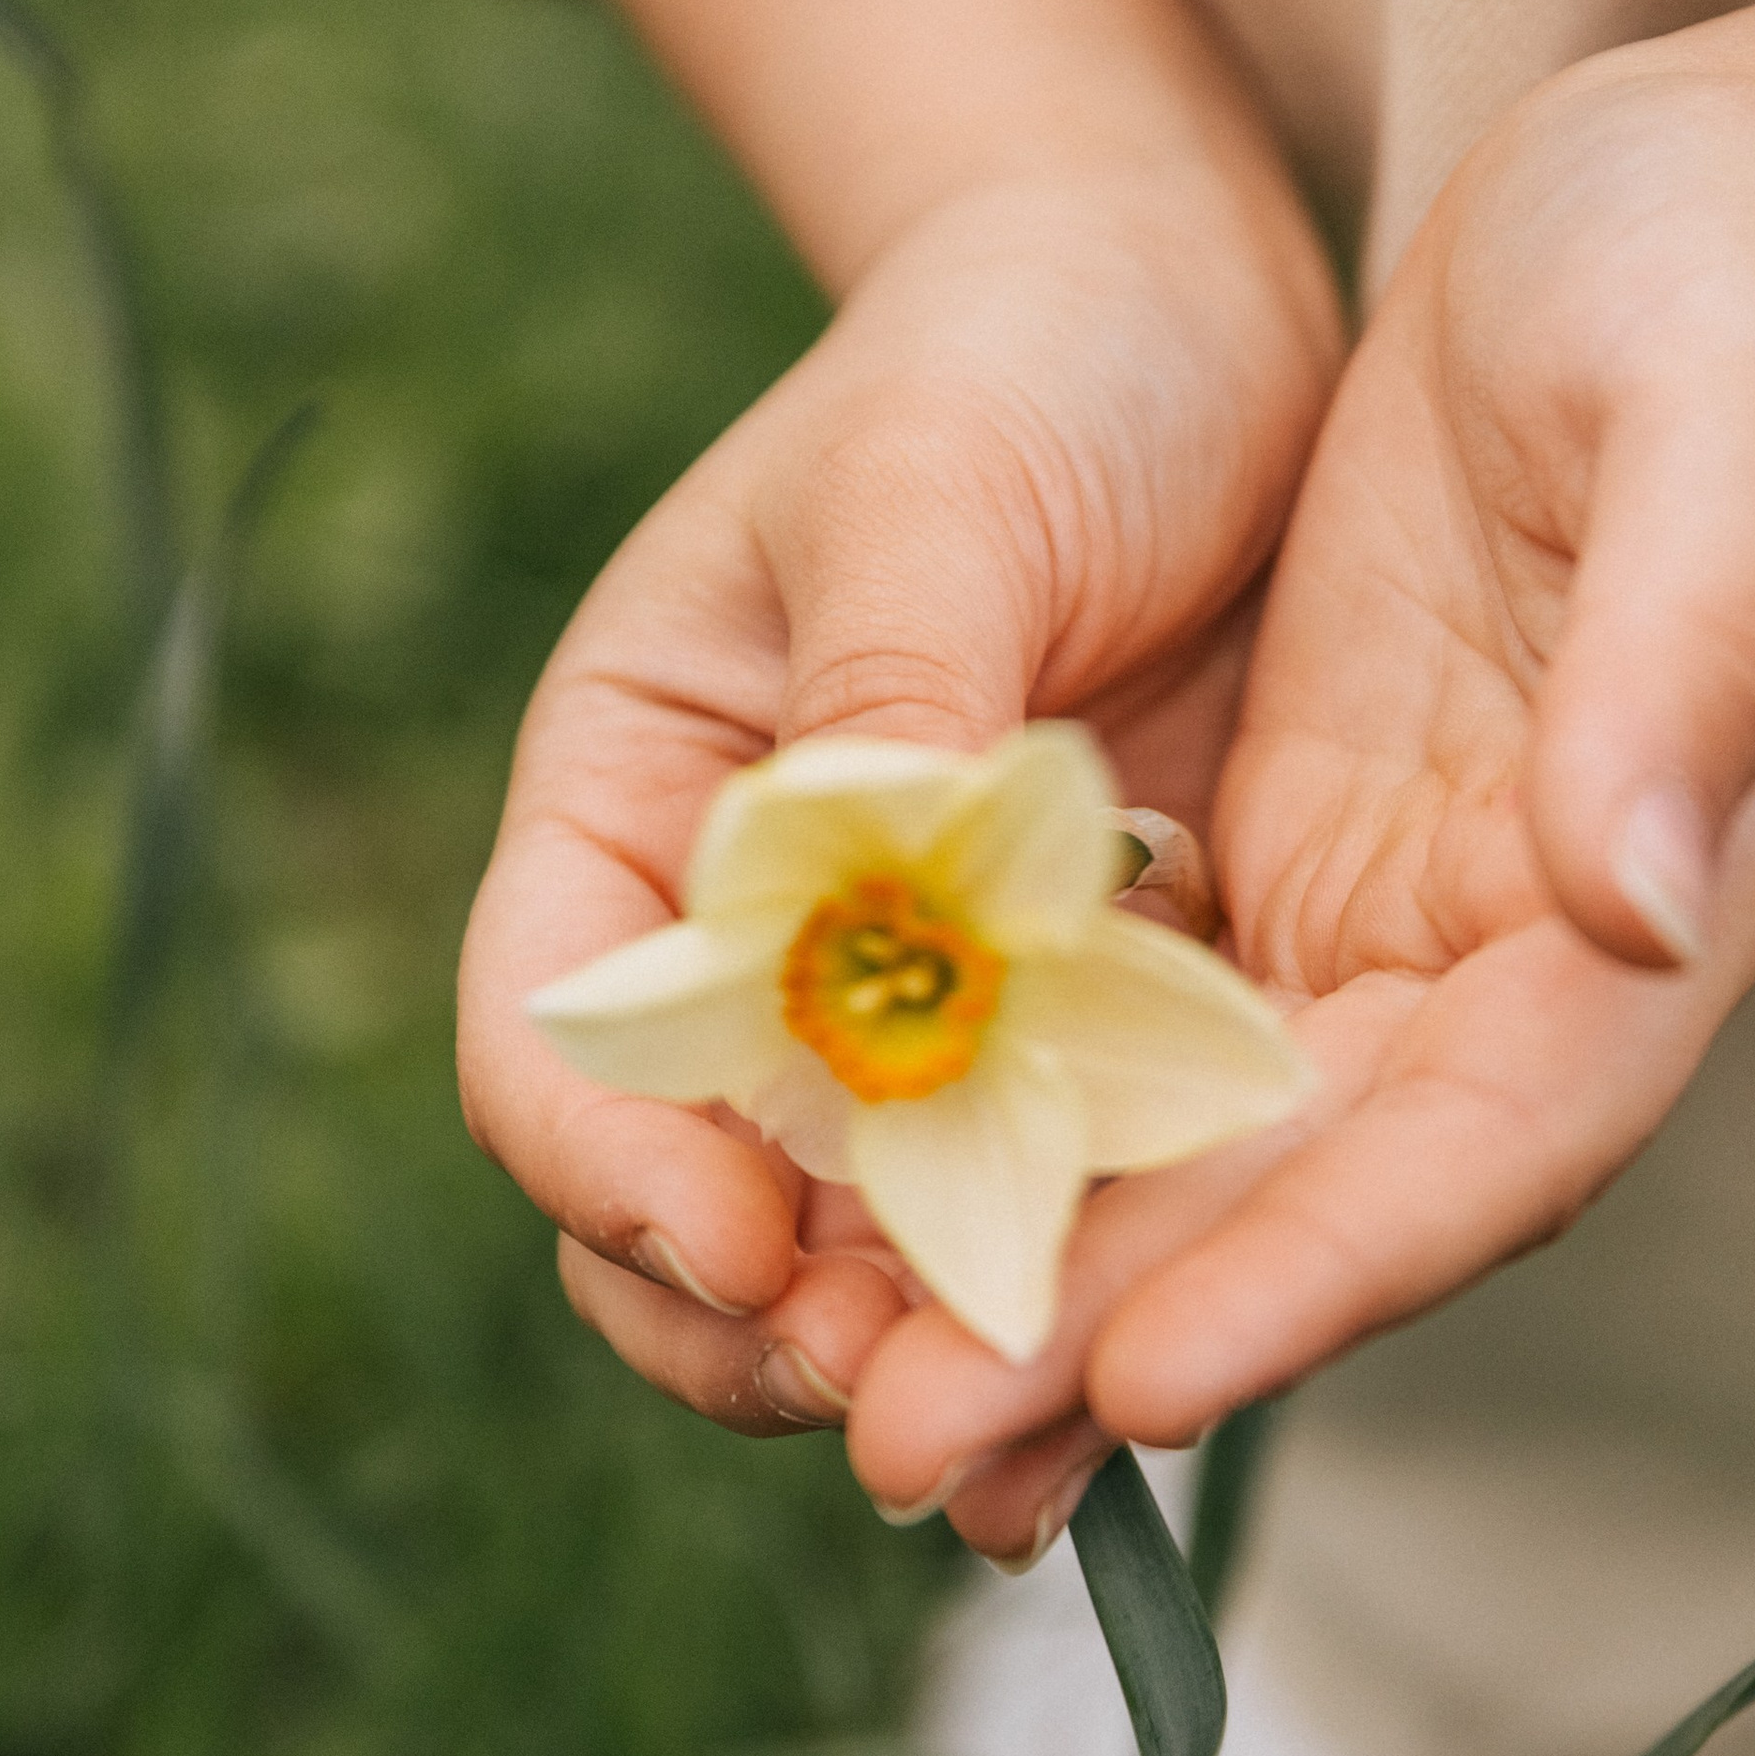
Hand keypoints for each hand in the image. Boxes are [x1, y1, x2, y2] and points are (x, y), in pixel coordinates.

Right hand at [457, 155, 1337, 1516]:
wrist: (1198, 310)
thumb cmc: (1026, 350)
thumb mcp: (933, 487)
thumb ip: (882, 698)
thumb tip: (851, 913)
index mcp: (637, 805)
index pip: (556, 1038)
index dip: (618, 1171)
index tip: (745, 1248)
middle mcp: (748, 940)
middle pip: (677, 1203)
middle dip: (762, 1323)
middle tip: (891, 1399)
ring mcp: (914, 1007)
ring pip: (859, 1246)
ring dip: (922, 1349)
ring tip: (1013, 1445)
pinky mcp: (1079, 1033)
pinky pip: (1051, 1200)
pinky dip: (1073, 1288)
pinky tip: (1141, 1359)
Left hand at [847, 28, 1754, 1510]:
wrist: (1699, 195)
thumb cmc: (1744, 277)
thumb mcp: (1739, 426)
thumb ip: (1695, 670)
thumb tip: (1631, 909)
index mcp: (1672, 903)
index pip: (1497, 1145)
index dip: (1326, 1272)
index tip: (1148, 1376)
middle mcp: (1538, 967)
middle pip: (1319, 1203)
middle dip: (1121, 1336)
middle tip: (918, 1459)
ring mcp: (1411, 926)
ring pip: (1212, 1160)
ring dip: (1046, 1284)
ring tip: (859, 1403)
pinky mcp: (1307, 860)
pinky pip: (1151, 1044)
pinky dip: (1029, 1131)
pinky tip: (882, 1207)